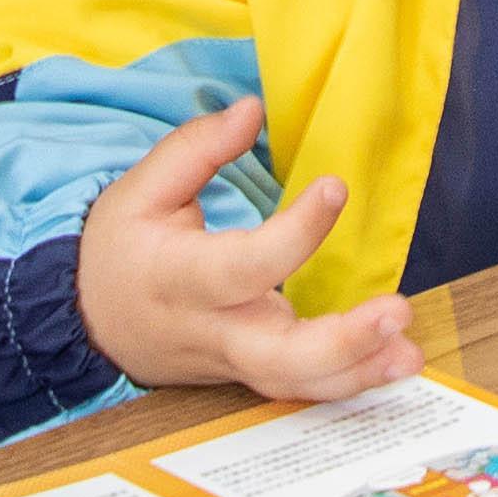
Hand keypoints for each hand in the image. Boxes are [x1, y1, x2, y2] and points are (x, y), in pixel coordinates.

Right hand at [71, 94, 417, 406]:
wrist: (88, 322)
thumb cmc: (119, 251)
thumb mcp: (139, 191)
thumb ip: (196, 148)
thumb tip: (251, 110)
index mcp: (181, 279)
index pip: (244, 265)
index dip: (295, 233)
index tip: (335, 189)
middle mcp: (213, 330)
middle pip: (279, 356)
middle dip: (343, 342)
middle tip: (396, 312)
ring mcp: (235, 360)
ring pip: (298, 383)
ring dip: (360, 371)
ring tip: (409, 351)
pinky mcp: (252, 373)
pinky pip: (302, 386)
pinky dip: (351, 381)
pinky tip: (396, 361)